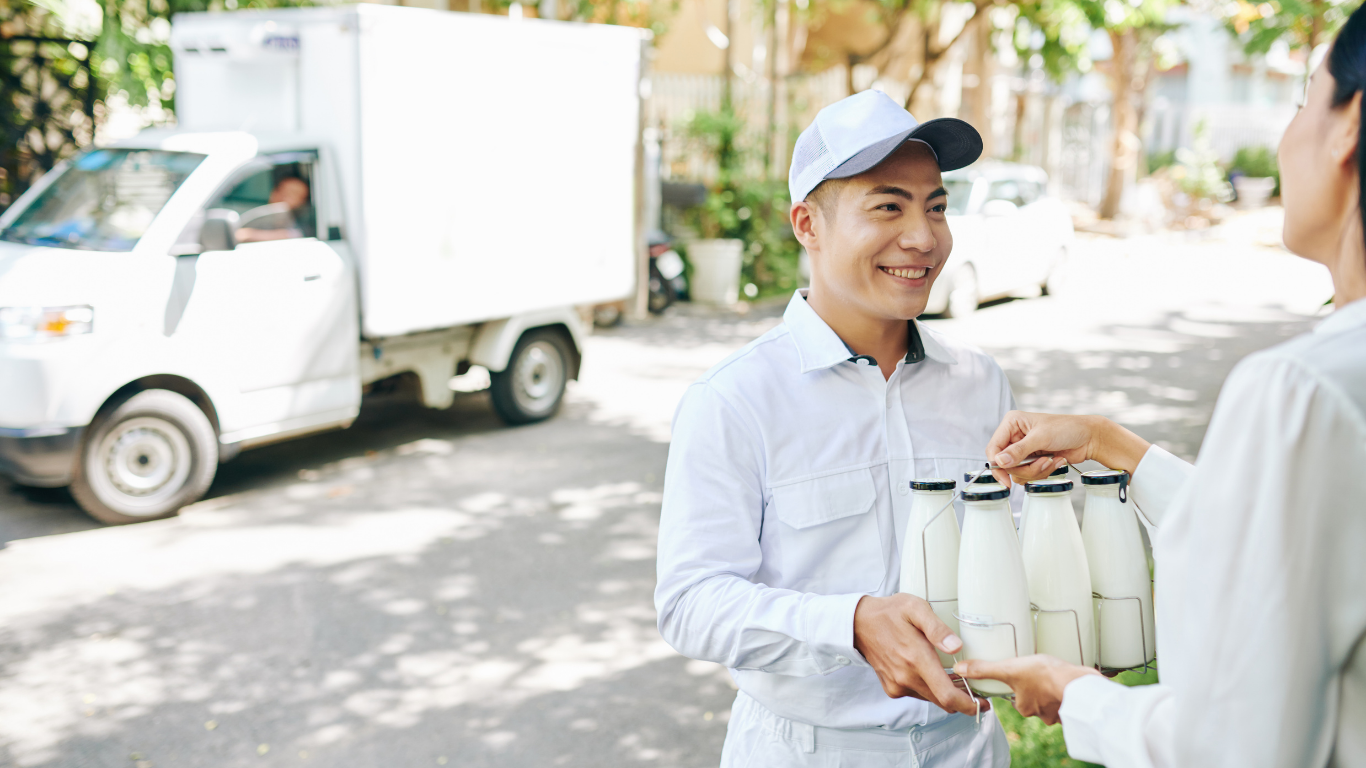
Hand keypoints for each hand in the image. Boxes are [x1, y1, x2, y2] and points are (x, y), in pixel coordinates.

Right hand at [853, 594, 989, 715]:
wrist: (858, 622)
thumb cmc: (890, 612)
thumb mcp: (915, 608)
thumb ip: (937, 628)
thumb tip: (957, 647)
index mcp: (916, 659)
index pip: (947, 695)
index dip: (969, 705)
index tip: (983, 704)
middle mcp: (906, 677)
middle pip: (942, 701)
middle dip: (962, 699)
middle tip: (976, 689)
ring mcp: (897, 685)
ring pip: (931, 699)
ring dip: (946, 693)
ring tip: (957, 678)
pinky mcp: (892, 688)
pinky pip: (918, 694)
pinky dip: (930, 689)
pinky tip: (933, 674)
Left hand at [953, 655, 1099, 724]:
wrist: (1079, 685)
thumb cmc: (1045, 676)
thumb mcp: (1010, 668)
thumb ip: (985, 669)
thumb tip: (960, 669)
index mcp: (1024, 706)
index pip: (1016, 697)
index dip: (1019, 685)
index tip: (1025, 675)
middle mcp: (1041, 714)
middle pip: (1035, 699)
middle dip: (1037, 687)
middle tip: (1041, 672)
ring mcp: (1059, 712)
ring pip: (1051, 699)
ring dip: (1053, 689)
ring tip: (1055, 674)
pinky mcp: (1074, 707)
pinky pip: (1068, 699)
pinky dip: (1067, 691)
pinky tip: (1069, 681)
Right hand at [985, 412, 1149, 485]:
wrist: (1089, 438)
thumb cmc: (1067, 428)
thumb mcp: (1041, 437)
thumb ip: (1019, 450)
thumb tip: (999, 462)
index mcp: (1012, 424)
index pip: (993, 448)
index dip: (997, 465)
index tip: (1004, 480)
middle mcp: (1015, 437)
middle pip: (1005, 464)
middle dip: (1026, 468)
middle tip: (1043, 462)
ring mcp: (1024, 450)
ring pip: (1018, 472)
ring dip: (1036, 470)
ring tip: (1051, 460)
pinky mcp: (1033, 460)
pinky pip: (1029, 475)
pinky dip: (1043, 472)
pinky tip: (1055, 461)